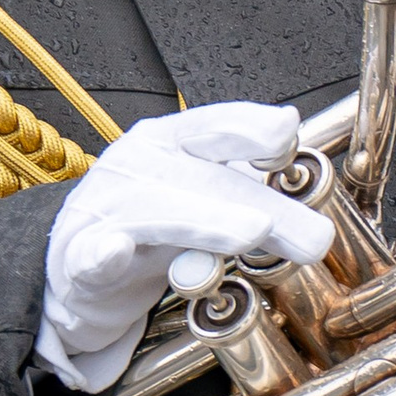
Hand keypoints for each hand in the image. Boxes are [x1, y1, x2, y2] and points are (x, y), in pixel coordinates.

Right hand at [35, 102, 334, 393]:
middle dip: (261, 204)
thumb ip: (253, 204)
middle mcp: (141, 165)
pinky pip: (93, 255)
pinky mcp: (80, 258)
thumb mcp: (204, 205)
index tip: (287, 135)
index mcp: (171, 141)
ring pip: (160, 213)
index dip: (251, 128)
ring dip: (206, 221)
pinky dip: (104, 253)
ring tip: (252, 232)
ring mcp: (108, 208)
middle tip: (310, 234)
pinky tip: (115, 252)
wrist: (77, 268)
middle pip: (205, 179)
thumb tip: (318, 217)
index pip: (216, 126)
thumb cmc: (149, 225)